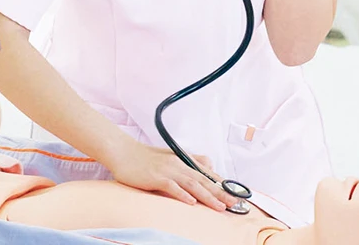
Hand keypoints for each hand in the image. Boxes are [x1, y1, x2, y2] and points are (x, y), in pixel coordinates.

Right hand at [104, 138, 234, 211]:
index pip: (207, 173)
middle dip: (220, 193)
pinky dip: (182, 194)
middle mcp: (178, 164)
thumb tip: (207, 167)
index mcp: (182, 160)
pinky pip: (171, 186)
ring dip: (207, 196)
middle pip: (203, 179)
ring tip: (220, 206)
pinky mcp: (155, 177)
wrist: (123, 152)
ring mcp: (167, 170)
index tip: (235, 195)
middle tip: (233, 204)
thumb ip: (187, 162)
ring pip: (192, 184)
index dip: (222, 185)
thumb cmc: (144, 157)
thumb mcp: (169, 157)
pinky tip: (191, 202)